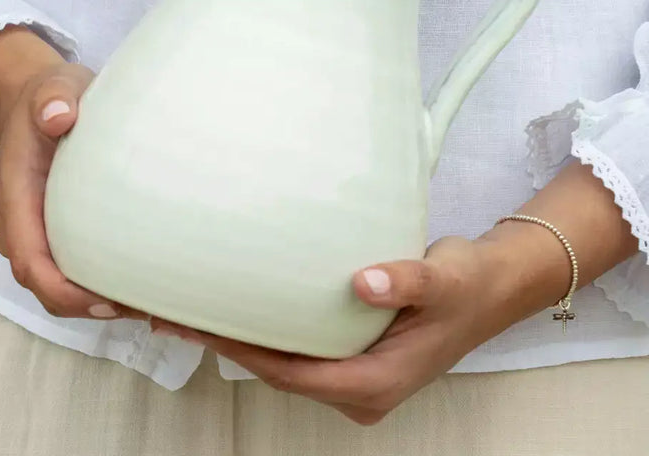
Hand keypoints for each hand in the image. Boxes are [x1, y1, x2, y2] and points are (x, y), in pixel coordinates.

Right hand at [0, 26, 143, 319]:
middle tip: (141, 307)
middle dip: (85, 305)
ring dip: (94, 299)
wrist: (41, 101)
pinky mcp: (54, 226)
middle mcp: (21, 220)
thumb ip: (53, 99)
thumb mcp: (54, 87)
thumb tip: (58, 117)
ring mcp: (36, 226)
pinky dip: (97, 280)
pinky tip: (137, 278)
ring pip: (56, 280)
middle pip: (43, 282)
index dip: (63, 290)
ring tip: (146, 301)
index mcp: (17, 194)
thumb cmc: (51, 97)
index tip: (105, 300)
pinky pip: (68, 264)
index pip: (30, 259)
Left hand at [152, 162, 637, 424]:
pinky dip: (268, 328)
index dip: (240, 348)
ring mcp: (355, 372)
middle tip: (177, 312)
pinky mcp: (353, 353)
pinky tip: (245, 303)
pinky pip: (301, 346)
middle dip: (229, 343)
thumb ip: (405, 281)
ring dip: (243, 335)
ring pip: (286, 360)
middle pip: (279, 369)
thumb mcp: (442, 281)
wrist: (492, 289)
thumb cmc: (467, 288)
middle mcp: (358, 387)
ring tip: (196, 308)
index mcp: (374, 384)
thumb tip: (364, 283)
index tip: (198, 323)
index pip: (290, 370)